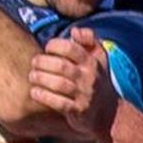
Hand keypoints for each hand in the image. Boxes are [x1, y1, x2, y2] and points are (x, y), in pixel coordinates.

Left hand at [28, 27, 117, 141]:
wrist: (109, 112)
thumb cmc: (97, 80)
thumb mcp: (99, 57)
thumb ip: (89, 40)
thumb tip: (74, 30)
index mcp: (92, 62)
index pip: (71, 48)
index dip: (55, 45)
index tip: (47, 48)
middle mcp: (89, 77)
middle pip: (61, 66)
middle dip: (43, 63)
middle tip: (34, 62)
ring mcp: (84, 95)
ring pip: (59, 84)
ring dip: (41, 79)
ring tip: (32, 76)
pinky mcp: (79, 111)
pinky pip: (59, 103)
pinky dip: (45, 97)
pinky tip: (34, 92)